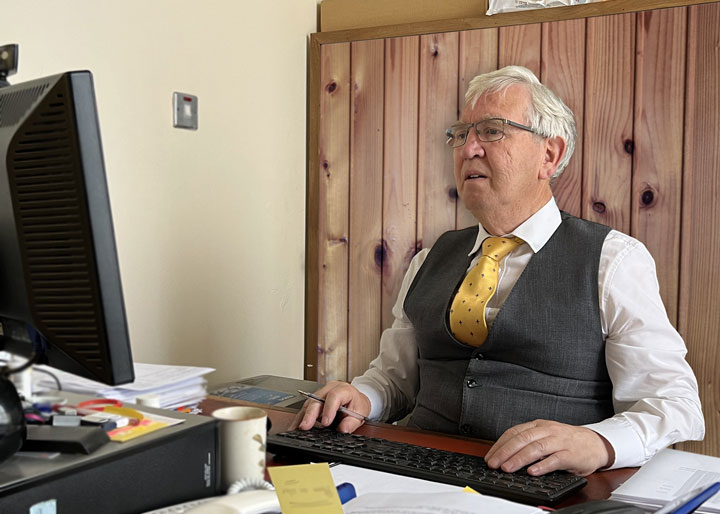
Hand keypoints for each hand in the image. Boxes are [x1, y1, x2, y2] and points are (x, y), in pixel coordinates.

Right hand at [289, 380, 370, 433]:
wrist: (355, 399)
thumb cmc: (357, 405)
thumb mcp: (360, 414)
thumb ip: (351, 423)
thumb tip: (343, 430)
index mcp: (344, 389)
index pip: (334, 396)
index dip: (328, 409)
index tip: (325, 422)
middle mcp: (330, 388)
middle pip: (317, 399)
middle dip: (310, 414)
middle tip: (305, 426)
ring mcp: (321, 392)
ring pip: (309, 402)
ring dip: (302, 416)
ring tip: (297, 428)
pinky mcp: (315, 398)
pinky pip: (306, 406)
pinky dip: (301, 417)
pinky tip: (296, 425)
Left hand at [484, 419, 613, 475]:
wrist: (595, 443)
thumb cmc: (566, 441)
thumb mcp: (545, 436)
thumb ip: (528, 442)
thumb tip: (504, 455)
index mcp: (538, 426)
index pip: (514, 432)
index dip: (500, 444)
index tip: (490, 456)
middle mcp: (547, 431)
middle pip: (523, 439)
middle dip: (506, 452)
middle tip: (494, 463)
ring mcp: (560, 442)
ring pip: (536, 448)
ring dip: (520, 459)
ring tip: (508, 468)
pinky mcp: (571, 454)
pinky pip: (555, 459)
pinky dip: (543, 466)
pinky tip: (532, 472)